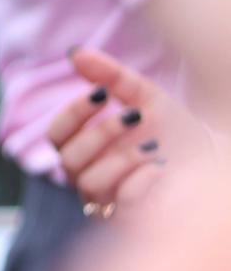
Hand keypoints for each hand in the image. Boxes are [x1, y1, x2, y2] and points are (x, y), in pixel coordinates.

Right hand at [47, 49, 209, 217]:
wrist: (214, 161)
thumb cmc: (176, 133)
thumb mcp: (146, 97)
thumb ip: (110, 76)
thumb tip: (75, 53)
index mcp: (86, 149)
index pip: (56, 136)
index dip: (72, 114)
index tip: (101, 94)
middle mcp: (88, 176)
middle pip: (67, 159)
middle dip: (100, 134)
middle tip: (134, 117)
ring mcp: (107, 200)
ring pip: (88, 182)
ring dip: (122, 157)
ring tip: (154, 145)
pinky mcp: (130, 217)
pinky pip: (121, 201)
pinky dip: (141, 179)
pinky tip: (161, 167)